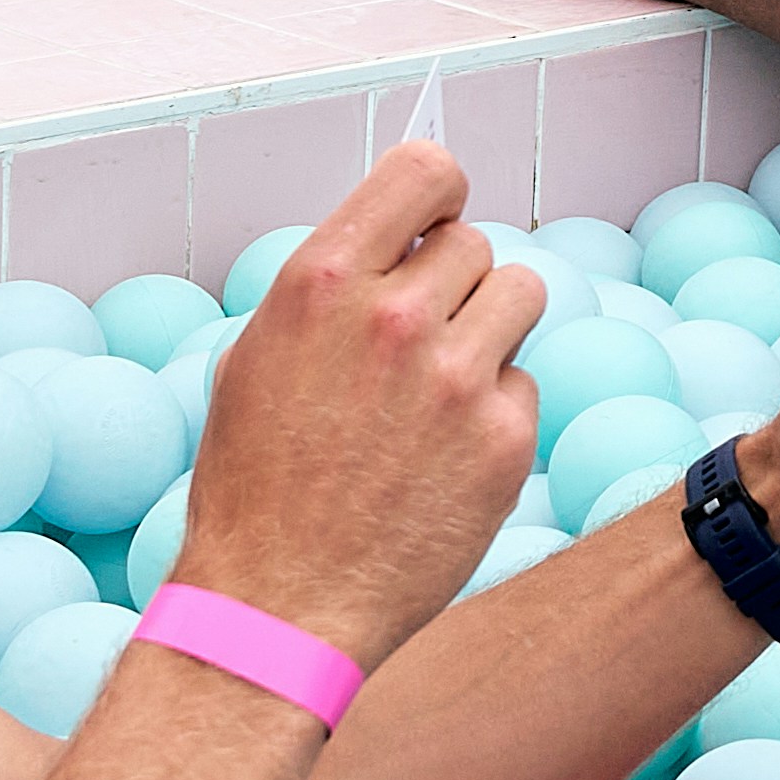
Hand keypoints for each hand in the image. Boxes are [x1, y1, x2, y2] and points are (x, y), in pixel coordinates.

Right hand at [167, 146, 535, 663]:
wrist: (276, 607)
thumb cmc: (257, 486)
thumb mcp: (259, 358)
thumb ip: (334, 290)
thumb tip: (401, 241)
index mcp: (320, 283)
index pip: (424, 172)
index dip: (439, 192)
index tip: (435, 221)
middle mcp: (394, 318)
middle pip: (472, 243)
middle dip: (449, 286)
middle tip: (412, 350)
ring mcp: (456, 377)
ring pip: (519, 295)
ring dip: (487, 331)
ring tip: (435, 391)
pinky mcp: (504, 438)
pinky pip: (522, 383)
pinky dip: (492, 413)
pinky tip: (439, 459)